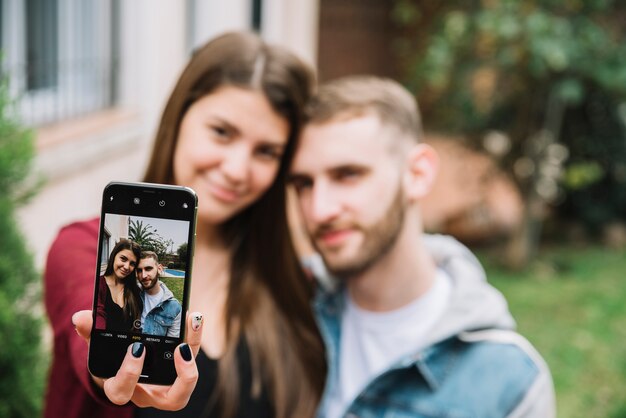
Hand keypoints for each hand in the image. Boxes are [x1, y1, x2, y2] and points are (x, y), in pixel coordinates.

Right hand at [72, 310, 203, 409]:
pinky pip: (192, 357)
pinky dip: (194, 337)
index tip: (137, 347)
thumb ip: (90, 333)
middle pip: (173, 399)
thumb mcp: (99, 347)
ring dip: (194, 352)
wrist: (122, 365)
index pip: (122, 391)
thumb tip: (80, 318)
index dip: (130, 374)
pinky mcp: (180, 370)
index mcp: (122, 389)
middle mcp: (149, 393)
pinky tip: (193, 316)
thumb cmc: (111, 359)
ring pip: (190, 381)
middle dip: (182, 375)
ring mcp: (167, 385)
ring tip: (192, 323)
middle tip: (181, 347)